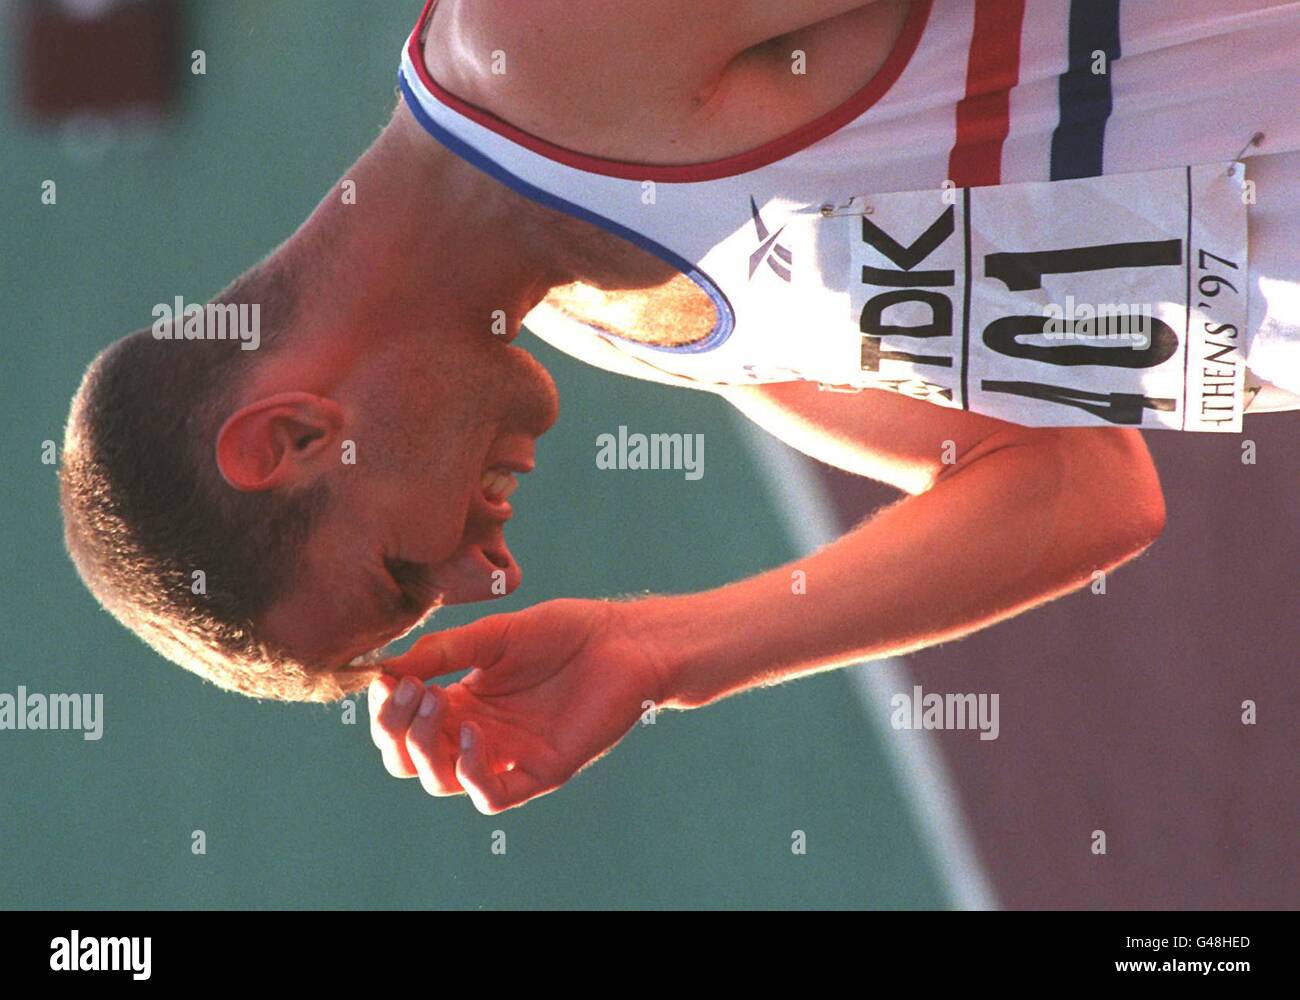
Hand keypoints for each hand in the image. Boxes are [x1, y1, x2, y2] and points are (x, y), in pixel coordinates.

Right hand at [367, 598, 669, 813]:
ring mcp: (508, 757)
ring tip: (435, 703)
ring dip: (425, 748)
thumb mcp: (491, 635)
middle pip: (411, 760)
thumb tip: (383, 670)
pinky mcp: (541, 771)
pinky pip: (492, 797)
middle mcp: (478, 735)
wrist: (624, 640)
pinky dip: (471, 773)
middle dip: (395, 731)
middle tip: (408, 691)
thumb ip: (441, 652)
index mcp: (462, 704)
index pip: (403, 727)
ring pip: (441, 781)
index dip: (386, 710)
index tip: (387, 678)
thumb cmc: (564, 633)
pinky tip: (475, 734)